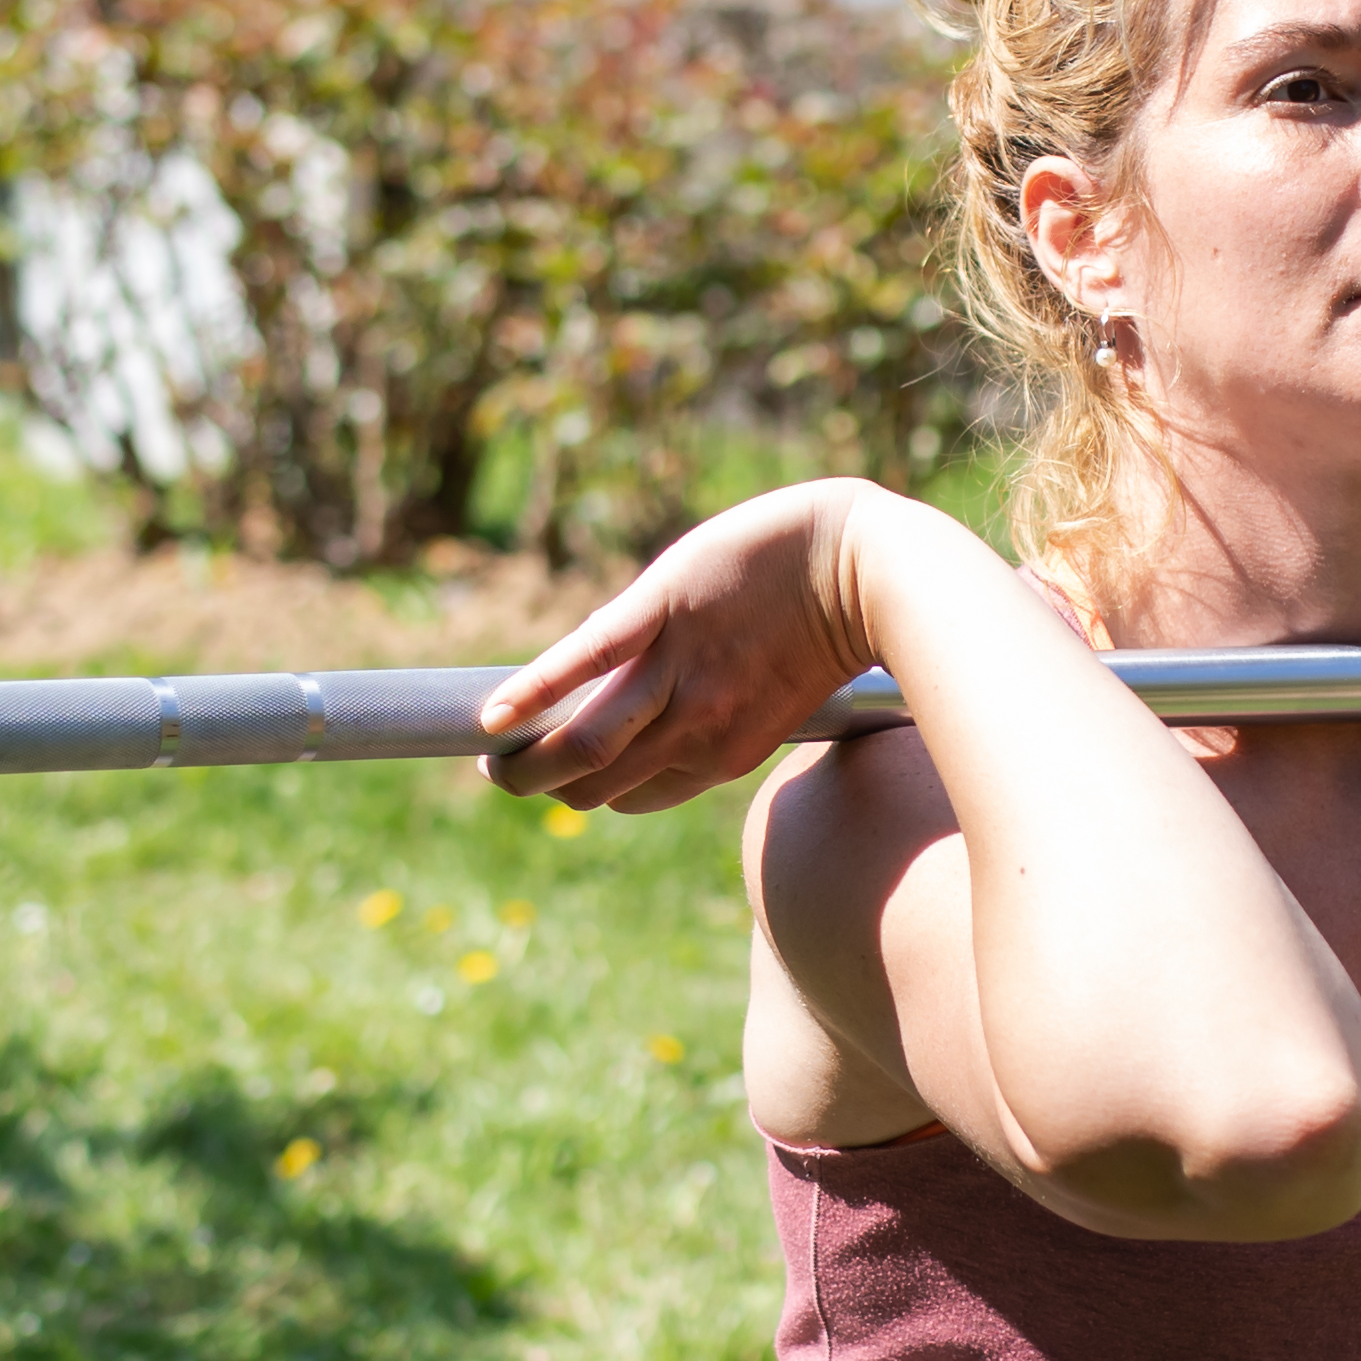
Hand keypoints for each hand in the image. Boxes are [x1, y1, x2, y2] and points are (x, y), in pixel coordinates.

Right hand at [471, 479, 913, 813]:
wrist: (869, 566)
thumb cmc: (830, 620)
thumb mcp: (775, 691)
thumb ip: (719, 710)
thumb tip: (667, 715)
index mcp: (723, 751)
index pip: (628, 795)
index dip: (584, 793)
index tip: (554, 781)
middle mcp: (696, 726)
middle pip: (597, 780)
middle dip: (542, 784)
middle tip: (504, 774)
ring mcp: (679, 670)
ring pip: (586, 741)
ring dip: (527, 759)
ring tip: (490, 756)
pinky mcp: (665, 609)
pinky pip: (589, 659)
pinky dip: (537, 689)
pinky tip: (494, 714)